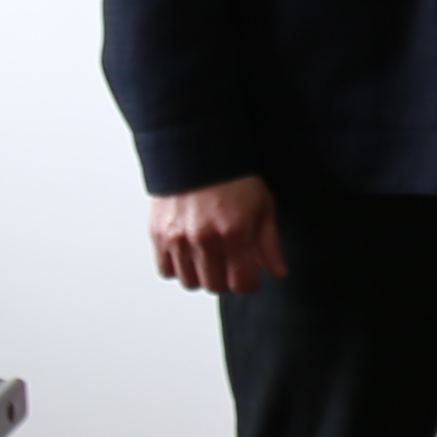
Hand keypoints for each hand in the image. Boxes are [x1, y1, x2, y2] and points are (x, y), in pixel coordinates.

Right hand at [148, 175, 281, 295]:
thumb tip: (278, 273)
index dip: (249, 283)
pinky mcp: (158, 233)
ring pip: (190, 282)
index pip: (242, 284)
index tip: (250, 276)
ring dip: (202, 274)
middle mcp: (204, 238)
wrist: (198, 149)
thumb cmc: (233, 176)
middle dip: (226, 279)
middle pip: (215, 286)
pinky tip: (189, 253)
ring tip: (209, 256)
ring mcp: (178, 237)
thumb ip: (269, 244)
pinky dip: (178, 267)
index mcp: (234, 232)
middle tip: (230, 263)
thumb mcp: (263, 206)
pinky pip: (166, 270)